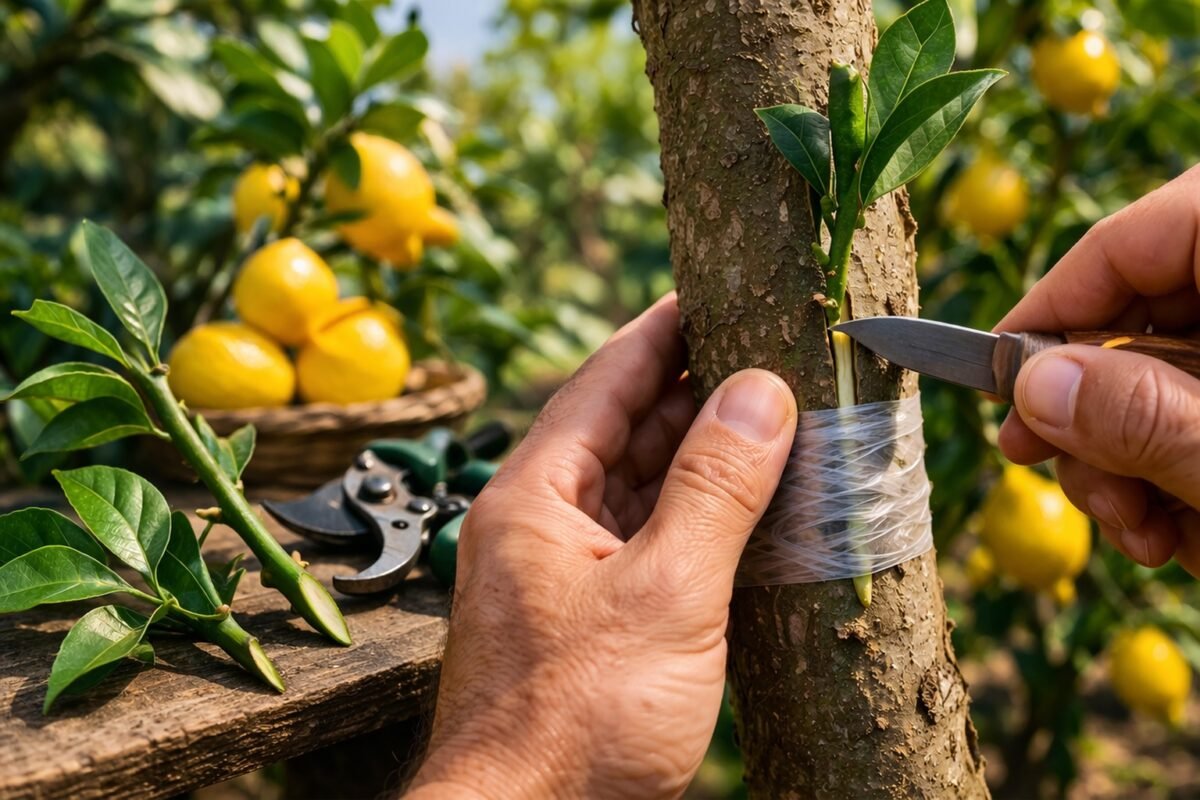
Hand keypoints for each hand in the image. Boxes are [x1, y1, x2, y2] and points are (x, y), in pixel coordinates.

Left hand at [406, 295, 796, 798]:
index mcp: (535, 496)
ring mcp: (569, 575)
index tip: (715, 287)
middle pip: (627, 430)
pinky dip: (702, 521)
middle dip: (699, 390)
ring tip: (780, 417)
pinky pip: (653, 544)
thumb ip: (714, 489)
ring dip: (707, 457)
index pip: (605, 379)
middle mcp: (544, 524)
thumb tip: (759, 390)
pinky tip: (755, 509)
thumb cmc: (578, 721)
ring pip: (644, 488)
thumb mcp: (664, 595)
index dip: (662, 328)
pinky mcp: (595, 623)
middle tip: (773, 351)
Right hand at [996, 165, 1199, 574]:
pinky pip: (1195, 418)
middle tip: (1066, 480)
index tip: (989, 384)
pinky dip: (1177, 479)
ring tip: (1148, 540)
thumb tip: (1030, 384)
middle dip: (1094, 419)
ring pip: (1162, 382)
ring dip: (1131, 469)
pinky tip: (1184, 533)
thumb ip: (1149, 415)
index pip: (1129, 241)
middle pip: (1139, 320)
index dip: (1048, 311)